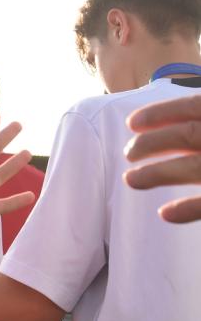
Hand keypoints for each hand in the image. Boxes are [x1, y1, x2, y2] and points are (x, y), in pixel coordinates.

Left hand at [124, 94, 200, 222]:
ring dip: (157, 173)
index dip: (160, 113)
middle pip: (187, 134)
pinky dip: (188, 209)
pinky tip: (164, 214)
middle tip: (128, 152)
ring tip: (130, 179)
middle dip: (151, 143)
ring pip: (193, 167)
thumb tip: (177, 128)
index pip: (193, 106)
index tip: (131, 123)